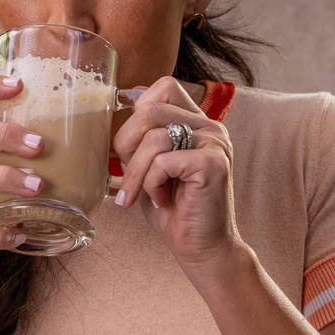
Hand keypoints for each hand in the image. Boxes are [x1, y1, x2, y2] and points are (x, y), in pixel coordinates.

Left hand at [113, 78, 243, 273]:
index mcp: (197, 122)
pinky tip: (163, 199)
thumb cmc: (174, 209)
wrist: (202, 247)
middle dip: (126, 145)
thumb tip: (120, 99)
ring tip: (145, 195)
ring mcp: (214, 142)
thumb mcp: (150, 165)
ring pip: (153, 138)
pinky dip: (152, 184)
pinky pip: (162, 161)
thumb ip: (142, 136)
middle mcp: (210, 126)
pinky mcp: (212, 163)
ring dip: (137, 173)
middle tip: (129, 178)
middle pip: (149, 111)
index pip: (164, 87)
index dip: (137, 111)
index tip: (131, 146)